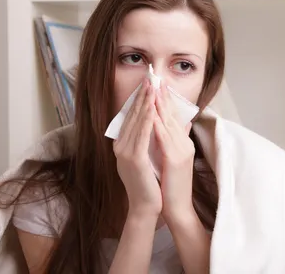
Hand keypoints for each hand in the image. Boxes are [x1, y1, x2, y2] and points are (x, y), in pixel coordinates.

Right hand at [114, 79, 161, 217]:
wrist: (146, 207)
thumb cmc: (151, 183)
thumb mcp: (151, 155)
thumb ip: (154, 137)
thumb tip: (164, 120)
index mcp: (123, 144)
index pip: (132, 116)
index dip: (141, 98)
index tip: (149, 82)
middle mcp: (120, 146)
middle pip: (132, 115)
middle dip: (143, 95)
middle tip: (150, 77)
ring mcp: (124, 152)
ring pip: (136, 122)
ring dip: (145, 102)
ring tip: (152, 86)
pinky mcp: (133, 159)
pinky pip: (141, 135)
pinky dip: (147, 120)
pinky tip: (152, 108)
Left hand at [153, 83, 195, 222]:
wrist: (176, 208)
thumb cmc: (172, 186)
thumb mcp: (175, 160)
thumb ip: (177, 141)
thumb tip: (178, 126)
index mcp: (183, 143)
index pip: (174, 116)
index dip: (166, 99)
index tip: (158, 84)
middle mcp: (184, 143)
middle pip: (172, 114)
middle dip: (162, 96)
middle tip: (155, 78)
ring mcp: (181, 150)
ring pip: (169, 122)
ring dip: (160, 104)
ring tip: (153, 88)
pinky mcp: (175, 159)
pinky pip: (164, 137)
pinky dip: (157, 123)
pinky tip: (151, 112)